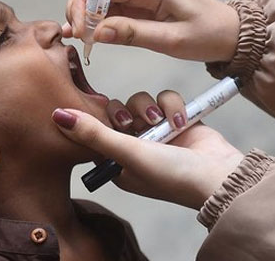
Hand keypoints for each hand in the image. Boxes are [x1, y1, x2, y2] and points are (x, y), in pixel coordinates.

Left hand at [52, 90, 243, 209]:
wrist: (218, 176)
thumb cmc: (170, 175)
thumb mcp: (127, 154)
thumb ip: (93, 134)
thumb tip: (56, 115)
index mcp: (117, 163)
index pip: (94, 133)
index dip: (95, 120)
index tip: (101, 115)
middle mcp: (135, 147)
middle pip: (117, 112)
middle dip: (126, 112)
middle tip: (133, 124)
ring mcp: (157, 133)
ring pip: (140, 101)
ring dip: (151, 108)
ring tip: (163, 123)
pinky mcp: (177, 120)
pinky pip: (165, 99)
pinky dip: (173, 106)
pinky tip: (181, 121)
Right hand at [63, 0, 239, 61]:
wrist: (231, 32)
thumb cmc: (207, 36)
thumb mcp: (172, 41)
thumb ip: (134, 34)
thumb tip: (97, 32)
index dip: (84, 7)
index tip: (79, 33)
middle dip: (79, 6)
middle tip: (75, 35)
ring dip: (85, 10)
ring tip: (80, 36)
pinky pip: (111, 0)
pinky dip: (96, 15)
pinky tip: (91, 33)